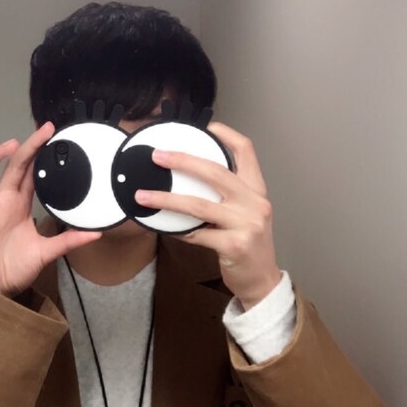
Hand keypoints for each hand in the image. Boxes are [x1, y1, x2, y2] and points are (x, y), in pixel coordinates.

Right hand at [0, 122, 101, 295]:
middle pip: (13, 166)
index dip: (40, 154)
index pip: (32, 172)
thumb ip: (69, 240)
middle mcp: (5, 201)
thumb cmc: (18, 266)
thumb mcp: (48, 251)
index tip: (53, 137)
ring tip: (10, 147)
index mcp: (22, 204)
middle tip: (42, 130)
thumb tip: (97, 233)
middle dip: (26, 147)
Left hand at [134, 122, 281, 308]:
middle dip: (183, 160)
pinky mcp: (234, 245)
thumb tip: (187, 176)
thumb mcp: (245, 212)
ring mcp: (247, 224)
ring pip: (199, 204)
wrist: (262, 280)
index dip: (225, 134)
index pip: (246, 150)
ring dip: (166, 198)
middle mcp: (255, 202)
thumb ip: (226, 194)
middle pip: (215, 171)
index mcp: (256, 189)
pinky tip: (161, 226)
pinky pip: (196, 233)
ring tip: (143, 195)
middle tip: (158, 156)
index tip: (205, 126)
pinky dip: (176, 230)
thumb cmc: (248, 243)